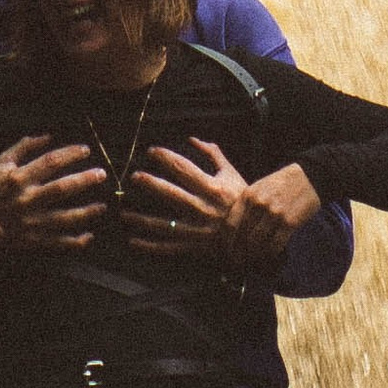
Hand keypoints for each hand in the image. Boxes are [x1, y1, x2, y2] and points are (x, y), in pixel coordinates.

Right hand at [0, 133, 107, 245]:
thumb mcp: (1, 164)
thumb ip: (23, 147)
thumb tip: (48, 136)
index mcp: (18, 178)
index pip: (50, 162)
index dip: (70, 154)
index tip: (86, 150)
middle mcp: (26, 200)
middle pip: (61, 188)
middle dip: (84, 180)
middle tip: (102, 174)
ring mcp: (30, 222)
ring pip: (64, 218)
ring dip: (86, 212)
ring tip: (102, 206)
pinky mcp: (32, 241)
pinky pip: (58, 243)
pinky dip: (75, 242)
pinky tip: (89, 236)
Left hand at [126, 143, 321, 274]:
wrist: (264, 231)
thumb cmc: (246, 199)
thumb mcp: (233, 174)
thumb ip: (213, 154)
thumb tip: (193, 139)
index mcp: (213, 188)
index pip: (183, 167)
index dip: (165, 157)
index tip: (151, 151)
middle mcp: (204, 208)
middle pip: (170, 192)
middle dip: (149, 184)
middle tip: (133, 177)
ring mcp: (199, 230)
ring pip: (164, 223)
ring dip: (141, 218)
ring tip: (123, 212)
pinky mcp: (197, 248)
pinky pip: (170, 248)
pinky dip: (150, 246)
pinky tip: (134, 241)